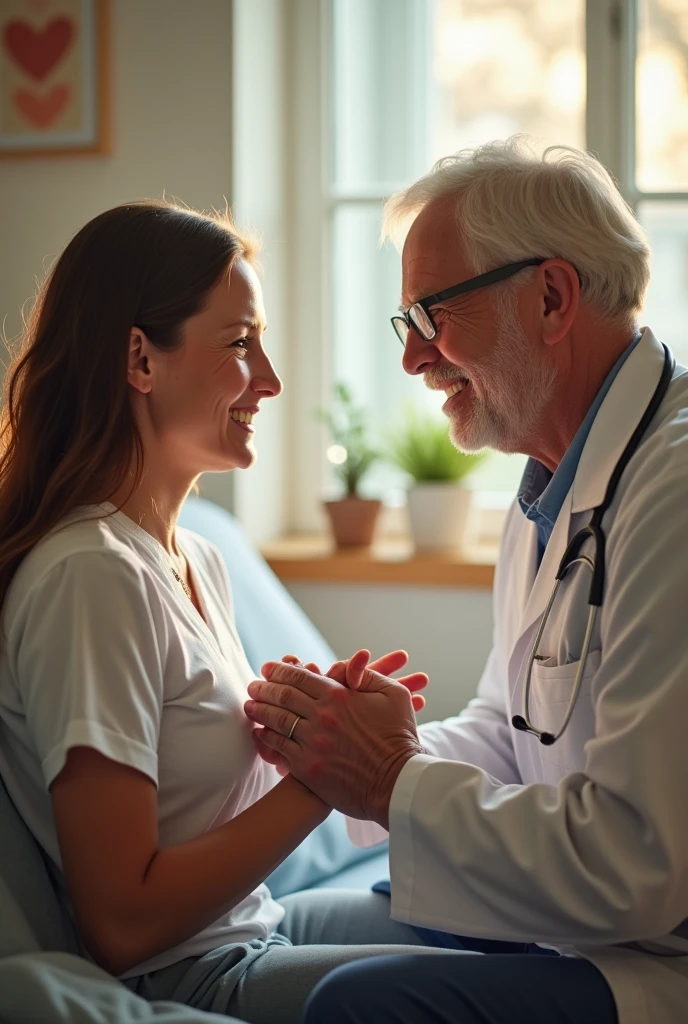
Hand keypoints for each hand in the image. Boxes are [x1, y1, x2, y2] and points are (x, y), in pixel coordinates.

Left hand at [256, 650, 427, 777]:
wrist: (398, 782)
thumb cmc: (399, 737)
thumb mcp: (394, 696)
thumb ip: (368, 676)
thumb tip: (352, 661)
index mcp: (339, 696)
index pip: (300, 677)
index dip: (280, 670)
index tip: (267, 668)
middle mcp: (321, 718)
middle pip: (282, 696)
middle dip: (263, 688)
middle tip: (253, 686)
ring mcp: (312, 744)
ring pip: (276, 721)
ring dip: (259, 711)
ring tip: (249, 706)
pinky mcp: (308, 768)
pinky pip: (279, 749)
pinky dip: (266, 739)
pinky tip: (260, 733)